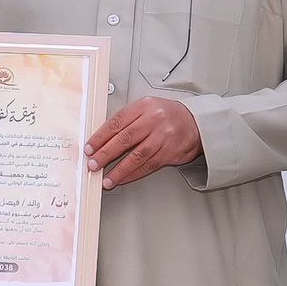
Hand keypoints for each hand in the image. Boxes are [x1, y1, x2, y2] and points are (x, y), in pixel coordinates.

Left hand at [85, 97, 201, 189]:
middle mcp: (153, 120)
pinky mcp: (170, 152)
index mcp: (143, 106)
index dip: (100, 137)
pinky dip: (133, 174)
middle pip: (124, 139)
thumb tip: (101, 139)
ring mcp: (163, 137)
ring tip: (106, 179)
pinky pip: (148, 166)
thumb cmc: (167, 115)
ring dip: (119, 170)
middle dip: (105, 154)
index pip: (116, 123)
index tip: (89, 148)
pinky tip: (122, 179)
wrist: (197, 122)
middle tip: (93, 164)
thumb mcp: (146, 108)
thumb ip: (126, 120)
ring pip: (136, 156)